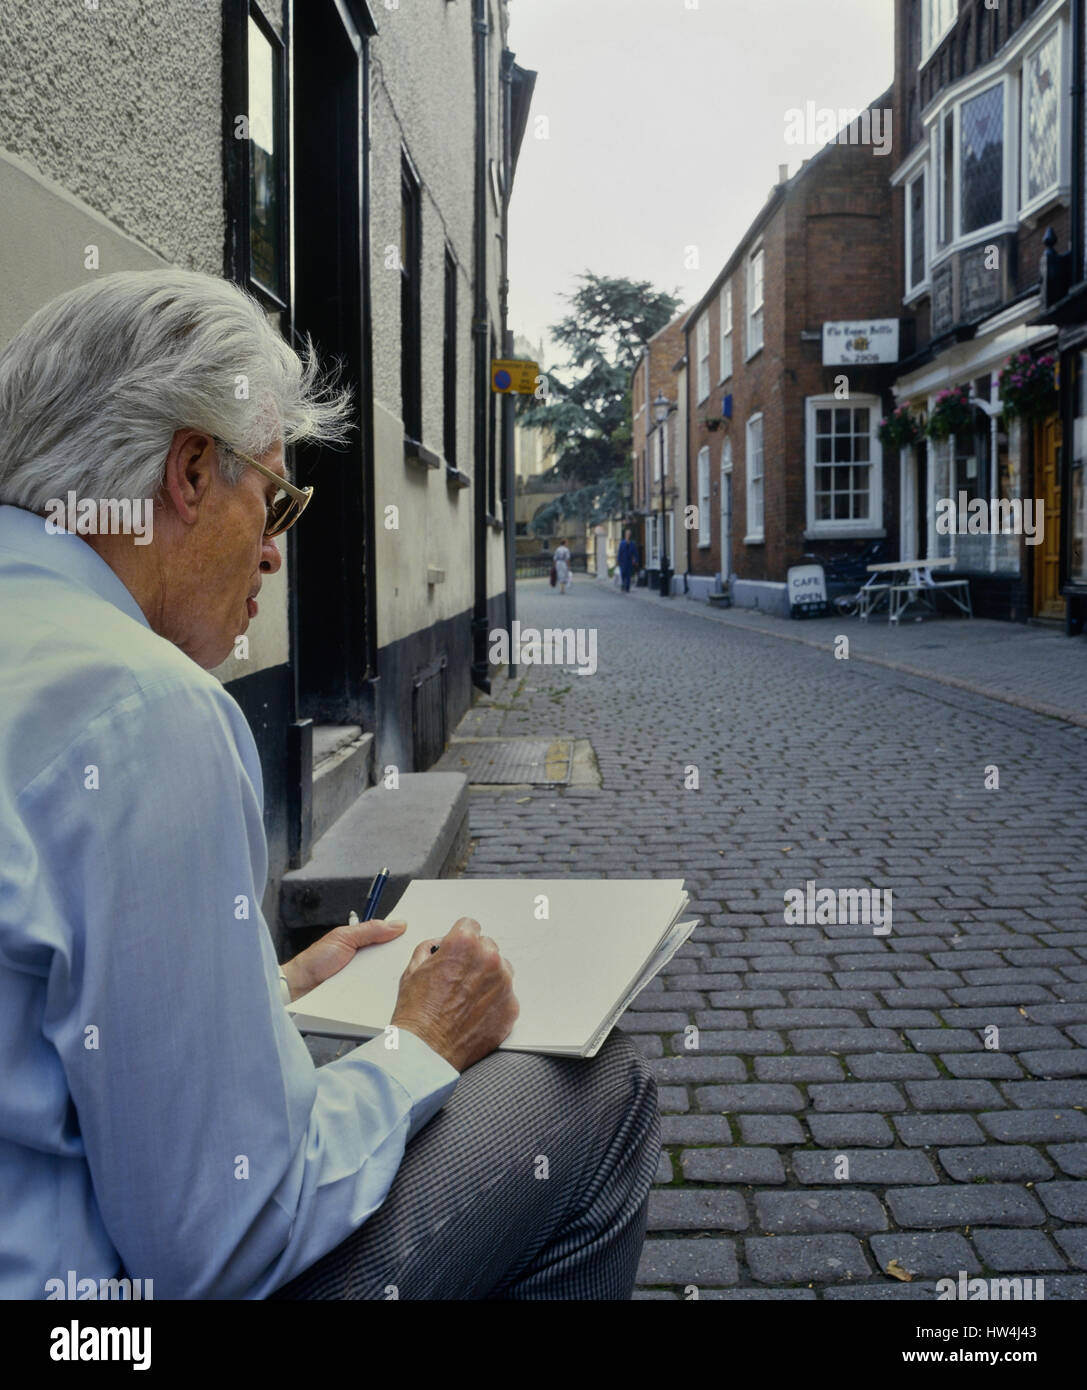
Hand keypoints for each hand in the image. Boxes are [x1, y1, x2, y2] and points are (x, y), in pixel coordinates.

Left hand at [281, 919, 406, 1001]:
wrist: (300, 986)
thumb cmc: (316, 960)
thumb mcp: (344, 938)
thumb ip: (369, 930)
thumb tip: (397, 924)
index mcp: (363, 941)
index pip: (389, 936)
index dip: (403, 935)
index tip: (420, 933)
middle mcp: (366, 959)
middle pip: (391, 956)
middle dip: (402, 955)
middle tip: (418, 955)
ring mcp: (365, 977)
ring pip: (386, 975)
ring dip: (393, 975)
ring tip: (405, 973)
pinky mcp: (362, 994)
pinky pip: (377, 990)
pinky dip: (383, 989)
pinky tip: (391, 989)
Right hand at [390, 918, 517, 1072]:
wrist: (425, 1051)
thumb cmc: (417, 1015)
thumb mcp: (412, 970)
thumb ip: (430, 949)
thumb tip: (440, 946)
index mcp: (464, 944)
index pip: (471, 926)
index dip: (460, 939)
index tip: (458, 950)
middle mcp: (488, 960)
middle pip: (487, 947)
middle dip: (474, 959)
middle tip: (458, 978)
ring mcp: (503, 984)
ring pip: (500, 970)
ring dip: (488, 979)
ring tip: (466, 998)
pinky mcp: (511, 1008)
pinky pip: (506, 996)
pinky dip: (494, 1003)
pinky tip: (475, 1013)